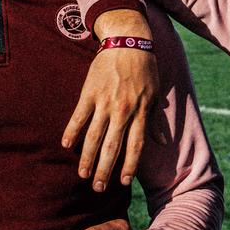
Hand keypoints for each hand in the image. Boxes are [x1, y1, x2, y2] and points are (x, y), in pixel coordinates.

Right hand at [61, 9, 162, 191]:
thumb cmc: (145, 69)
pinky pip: (79, 116)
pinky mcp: (89, 92)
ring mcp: (104, 101)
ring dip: (87, 158)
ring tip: (83, 175)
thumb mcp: (155, 95)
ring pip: (94, 136)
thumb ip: (155, 122)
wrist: (128, 40)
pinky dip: (72, 131)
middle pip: (112, 146)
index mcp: (140, 112)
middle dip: (105, 170)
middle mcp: (122, 110)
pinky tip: (67, 146)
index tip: (122, 183)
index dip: (129, 166)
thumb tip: (162, 144)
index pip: (135, 146)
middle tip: (98, 188)